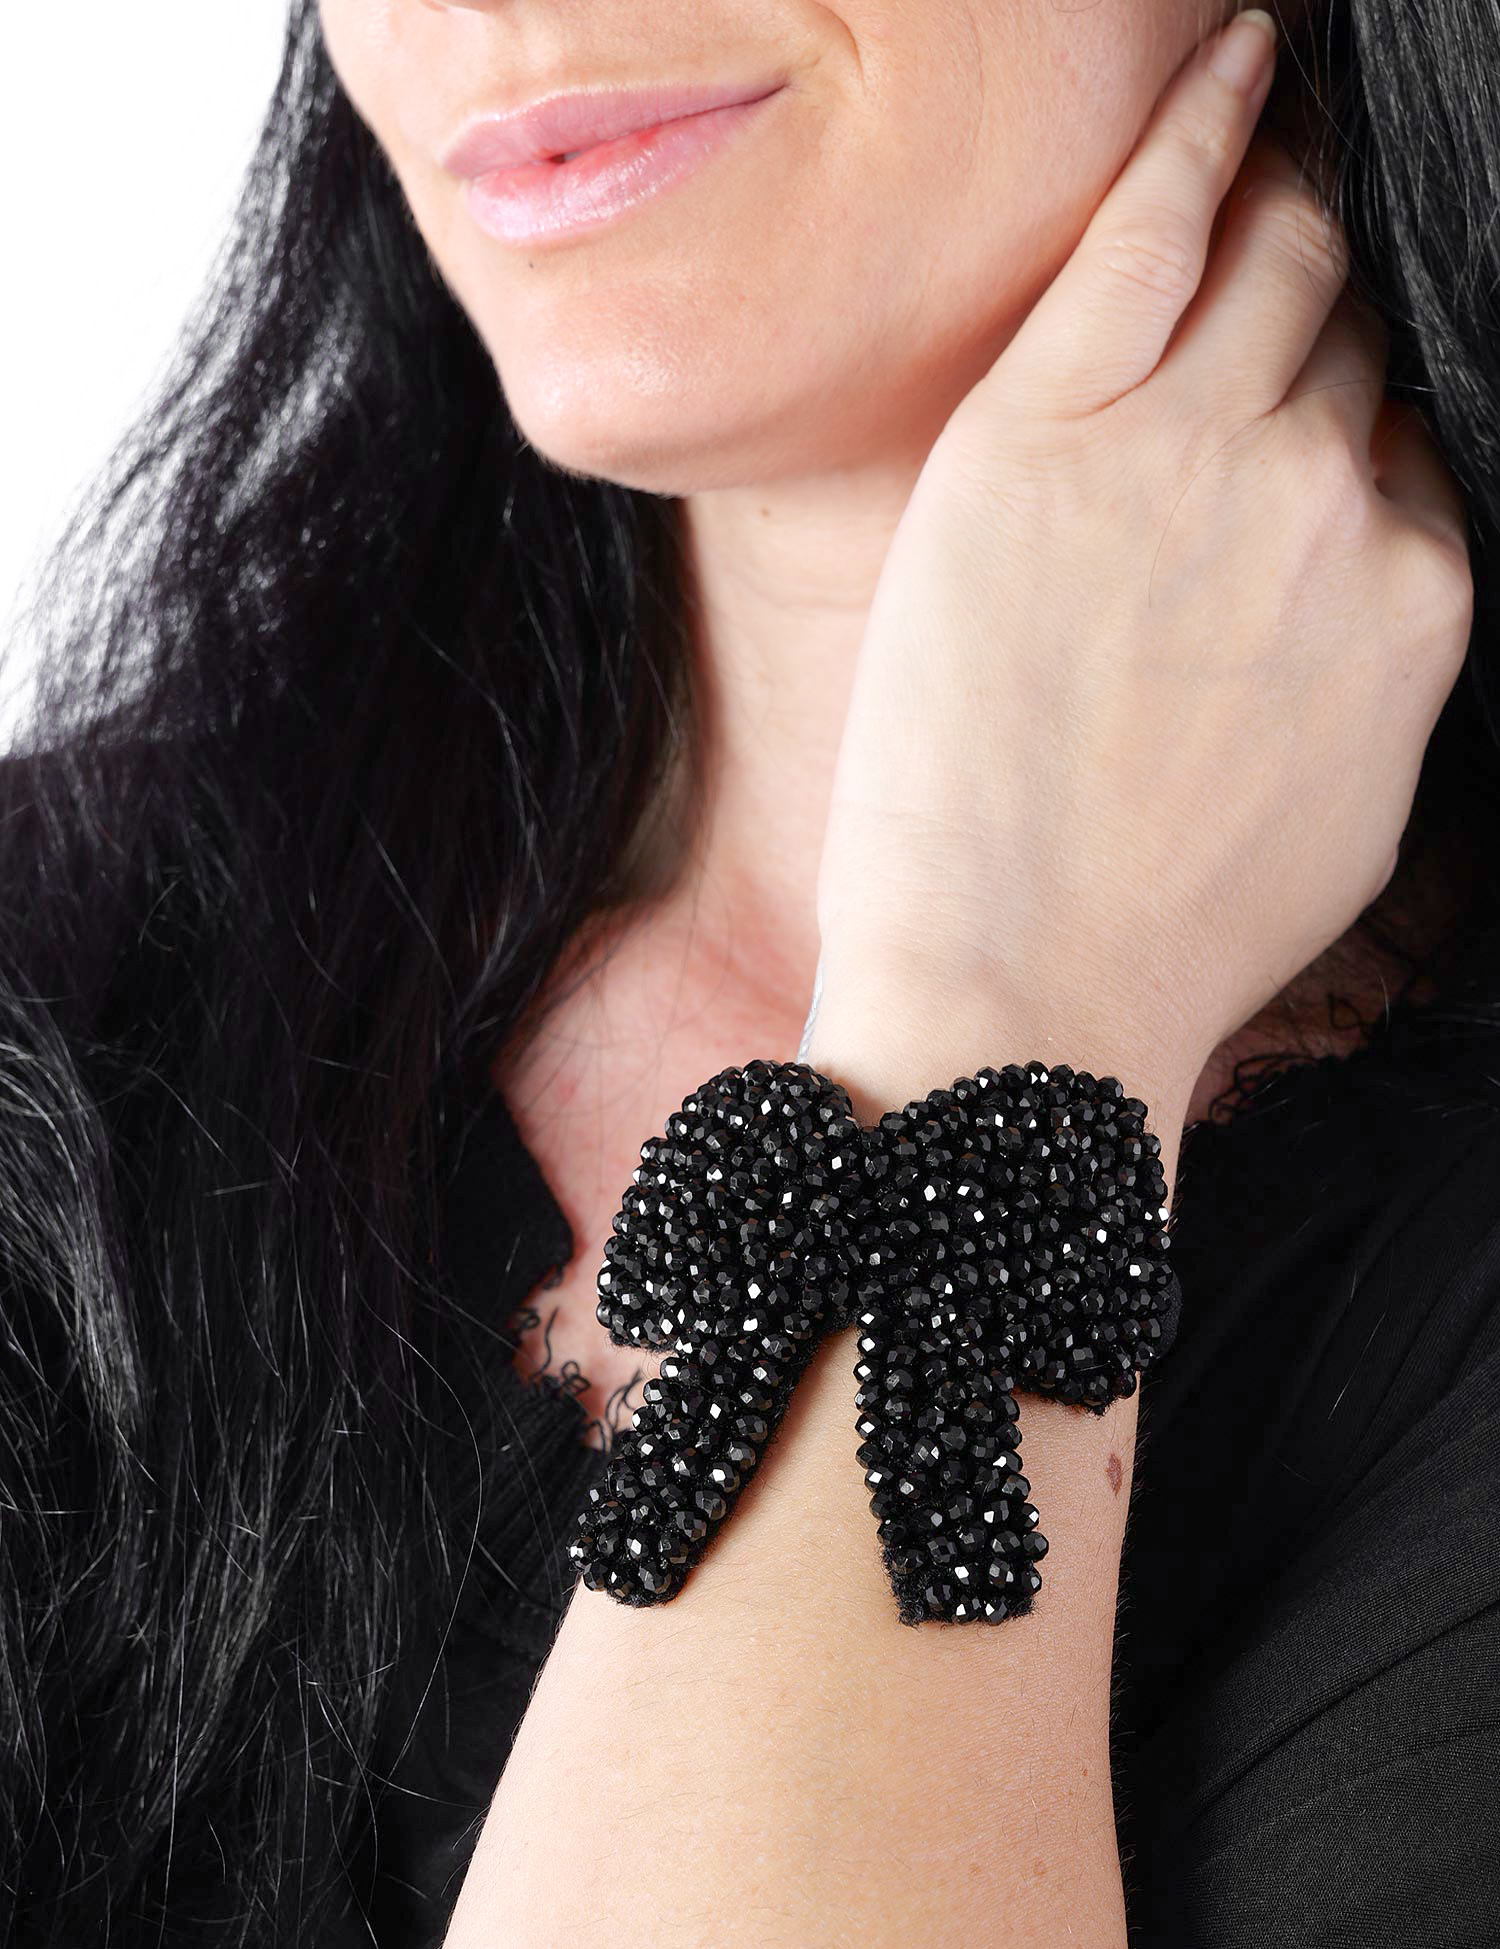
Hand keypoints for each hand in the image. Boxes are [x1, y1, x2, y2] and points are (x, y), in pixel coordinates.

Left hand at [811, 12, 1472, 1103]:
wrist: (1021, 998)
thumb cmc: (1156, 944)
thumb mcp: (1338, 815)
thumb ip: (1374, 668)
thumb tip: (1376, 590)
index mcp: (1416, 594)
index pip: (1407, 432)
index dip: (1365, 393)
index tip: (1334, 365)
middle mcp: (1334, 500)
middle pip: (1353, 330)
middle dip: (1338, 276)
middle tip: (1320, 211)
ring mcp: (1196, 453)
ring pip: (1279, 257)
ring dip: (1291, 177)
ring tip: (1288, 118)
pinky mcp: (1054, 430)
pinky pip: (1157, 224)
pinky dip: (1206, 122)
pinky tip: (1235, 52)